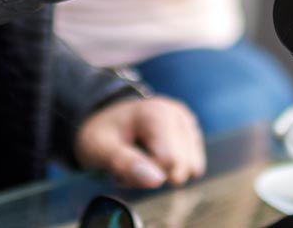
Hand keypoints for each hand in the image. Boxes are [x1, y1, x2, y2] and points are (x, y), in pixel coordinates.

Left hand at [74, 96, 205, 188]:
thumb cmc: (101, 135)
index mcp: (156, 113)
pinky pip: (192, 167)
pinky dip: (170, 169)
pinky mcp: (192, 134)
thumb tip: (158, 181)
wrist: (104, 120)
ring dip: (162, 173)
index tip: (124, 161)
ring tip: (140, 158)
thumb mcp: (99, 149)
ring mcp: (188, 123)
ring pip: (190, 169)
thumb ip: (125, 163)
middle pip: (182, 167)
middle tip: (131, 161)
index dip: (146, 171)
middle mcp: (178, 114)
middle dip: (155, 174)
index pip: (169, 162)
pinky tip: (152, 157)